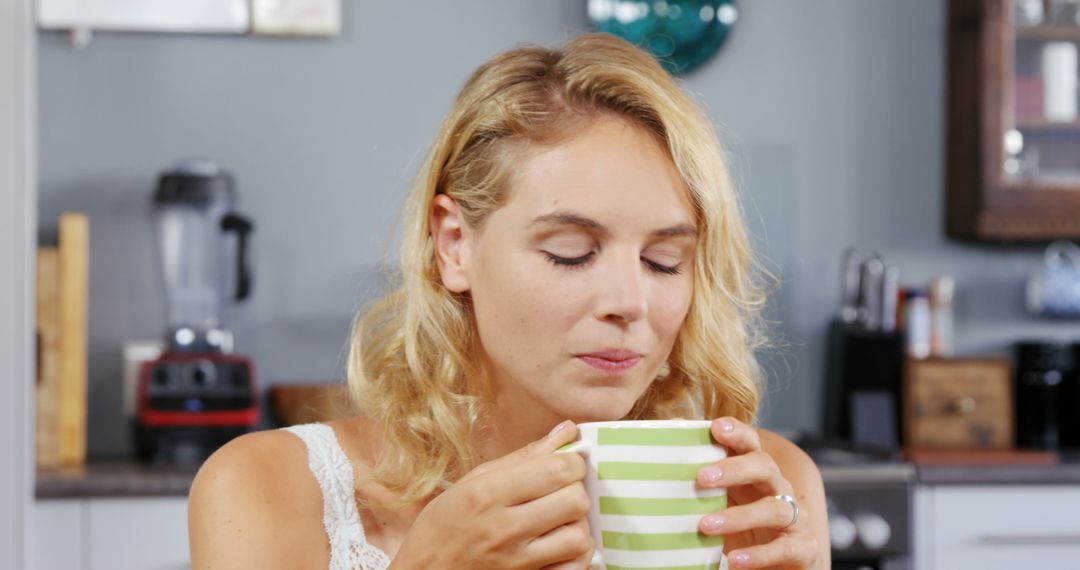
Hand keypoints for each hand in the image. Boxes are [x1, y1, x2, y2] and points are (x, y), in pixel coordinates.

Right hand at [391, 421, 593, 569]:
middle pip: (575, 500)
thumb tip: (567, 431)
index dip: (573, 462)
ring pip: (579, 536)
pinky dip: (575, 555)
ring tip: (560, 519)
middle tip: (562, 491)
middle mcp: (505, 527)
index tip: (566, 464)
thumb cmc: (444, 524)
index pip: (558, 469)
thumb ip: (523, 456)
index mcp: (490, 492)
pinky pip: (574, 567)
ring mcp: (517, 560)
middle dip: (576, 490)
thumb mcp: (473, 480)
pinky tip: (560, 544)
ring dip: (576, 524)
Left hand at [695, 418, 820, 568]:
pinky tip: (735, 559)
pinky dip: (760, 555)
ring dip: (739, 516)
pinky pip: (785, 548)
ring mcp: (794, 519)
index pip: (750, 444)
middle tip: (702, 477)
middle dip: (735, 468)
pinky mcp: (802, 549)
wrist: (779, 566)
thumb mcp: (721, 504)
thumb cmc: (745, 530)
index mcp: (756, 475)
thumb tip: (664, 454)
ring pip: (774, 508)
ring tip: (706, 526)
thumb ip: (700, 484)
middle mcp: (778, 490)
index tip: (715, 427)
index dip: (737, 432)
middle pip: (765, 466)